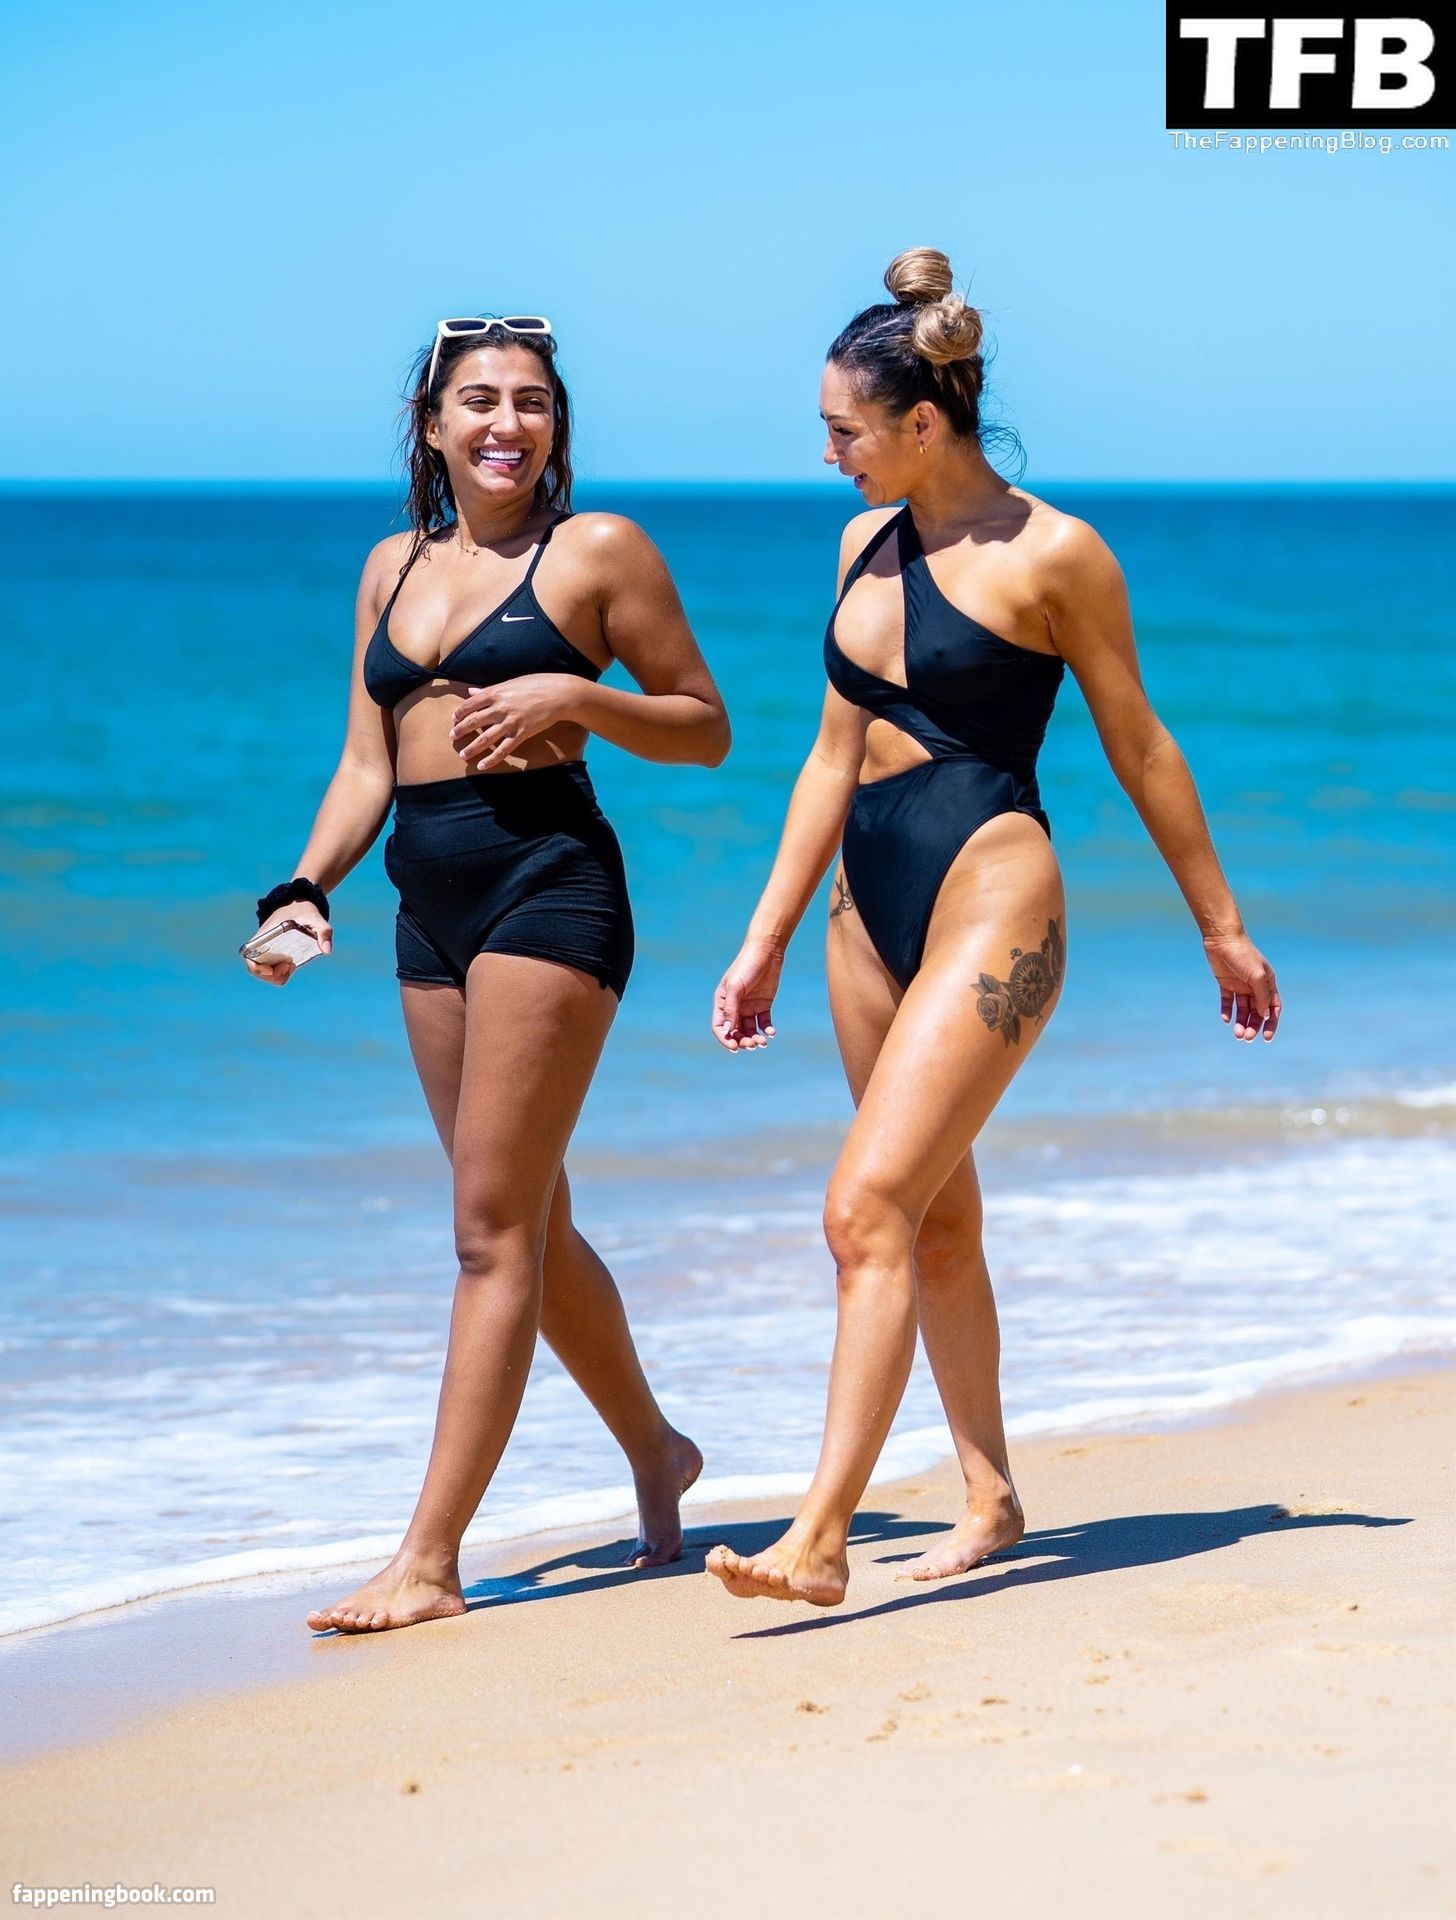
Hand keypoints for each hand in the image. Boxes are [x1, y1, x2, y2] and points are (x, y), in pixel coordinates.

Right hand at [243, 902, 331, 986]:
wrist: (299, 906)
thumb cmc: (303, 912)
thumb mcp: (316, 919)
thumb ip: (324, 932)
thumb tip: (327, 950)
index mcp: (264, 935)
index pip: (248, 955)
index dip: (256, 968)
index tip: (272, 969)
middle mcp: (260, 944)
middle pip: (256, 969)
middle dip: (273, 975)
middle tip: (289, 965)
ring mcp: (266, 951)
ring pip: (264, 973)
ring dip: (277, 976)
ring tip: (291, 965)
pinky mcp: (273, 956)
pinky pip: (272, 971)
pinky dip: (281, 974)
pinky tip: (291, 965)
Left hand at [450, 675, 582, 772]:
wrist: (558, 694)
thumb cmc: (536, 684)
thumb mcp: (510, 683)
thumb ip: (489, 690)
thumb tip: (471, 691)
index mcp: (496, 692)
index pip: (470, 704)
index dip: (459, 713)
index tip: (454, 720)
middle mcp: (500, 707)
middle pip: (473, 722)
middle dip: (460, 731)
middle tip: (452, 738)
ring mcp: (510, 722)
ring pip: (485, 738)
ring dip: (471, 748)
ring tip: (463, 755)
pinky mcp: (521, 734)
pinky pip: (503, 750)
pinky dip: (491, 759)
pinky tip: (482, 766)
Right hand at [712, 936, 784, 1050]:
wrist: (766, 952)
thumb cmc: (746, 966)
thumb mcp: (736, 987)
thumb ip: (731, 1009)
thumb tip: (728, 1031)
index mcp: (722, 1002)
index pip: (720, 1027)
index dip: (725, 1039)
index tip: (734, 1047)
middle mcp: (735, 1007)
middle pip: (735, 1031)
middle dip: (743, 1041)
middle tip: (753, 1044)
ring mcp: (749, 1007)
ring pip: (750, 1030)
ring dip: (755, 1038)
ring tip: (763, 1042)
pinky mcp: (763, 1005)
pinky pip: (764, 1022)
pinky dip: (767, 1030)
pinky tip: (771, 1032)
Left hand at [1203, 931, 1280, 1041]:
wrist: (1222, 939)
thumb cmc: (1243, 955)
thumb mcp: (1256, 976)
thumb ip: (1262, 996)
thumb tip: (1266, 1016)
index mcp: (1268, 983)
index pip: (1273, 1008)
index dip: (1271, 1023)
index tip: (1266, 1038)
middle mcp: (1255, 986)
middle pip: (1257, 1012)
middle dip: (1253, 1026)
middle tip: (1246, 1037)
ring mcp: (1240, 985)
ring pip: (1243, 1009)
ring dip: (1241, 1022)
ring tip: (1237, 1034)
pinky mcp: (1226, 984)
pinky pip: (1228, 1002)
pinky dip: (1227, 1012)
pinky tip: (1226, 1020)